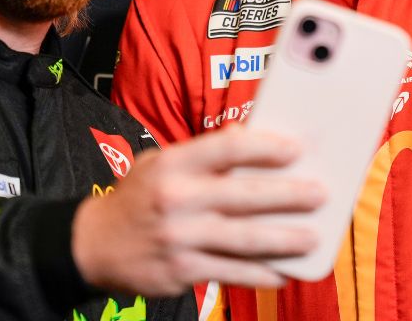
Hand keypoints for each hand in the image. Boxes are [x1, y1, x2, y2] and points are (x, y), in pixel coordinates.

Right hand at [70, 124, 325, 295]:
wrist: (92, 246)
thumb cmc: (138, 198)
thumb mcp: (159, 164)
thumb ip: (202, 154)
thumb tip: (248, 138)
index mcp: (174, 166)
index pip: (226, 148)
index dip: (265, 147)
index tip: (296, 150)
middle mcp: (177, 200)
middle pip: (244, 196)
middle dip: (288, 196)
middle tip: (319, 194)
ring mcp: (180, 239)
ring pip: (244, 239)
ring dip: (284, 239)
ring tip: (312, 237)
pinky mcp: (182, 271)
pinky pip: (231, 272)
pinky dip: (261, 273)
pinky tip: (283, 272)